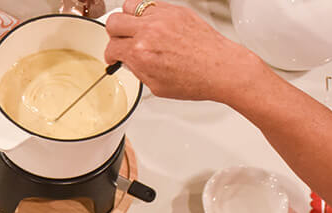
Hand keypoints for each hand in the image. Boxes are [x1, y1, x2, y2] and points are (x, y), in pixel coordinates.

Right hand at [104, 0, 267, 103]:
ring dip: (127, 19)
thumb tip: (129, 61)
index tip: (115, 57)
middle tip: (120, 42)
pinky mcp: (175, 10)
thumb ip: (138, 69)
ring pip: (129, 6)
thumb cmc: (195, 79)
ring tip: (134, 29)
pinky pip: (150, 4)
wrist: (220, 68)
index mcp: (141, 53)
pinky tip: (152, 25)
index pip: (112, 47)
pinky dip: (146, 14)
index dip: (111, 55)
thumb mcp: (156, 86)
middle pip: (114, 22)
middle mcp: (149, 31)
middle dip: (114, 35)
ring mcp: (162, 17)